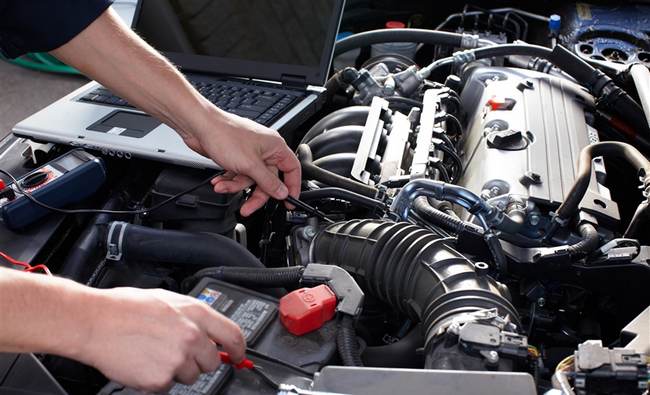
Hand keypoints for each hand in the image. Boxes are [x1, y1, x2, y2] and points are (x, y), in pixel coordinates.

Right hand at [78, 287, 244, 391]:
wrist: (94, 322)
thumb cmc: (125, 308)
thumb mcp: (168, 299)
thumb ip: (193, 316)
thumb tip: (209, 329)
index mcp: (196, 314)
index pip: (232, 335)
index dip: (238, 348)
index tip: (238, 354)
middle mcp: (191, 337)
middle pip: (212, 362)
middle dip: (199, 361)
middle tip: (177, 352)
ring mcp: (177, 360)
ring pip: (191, 376)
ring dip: (177, 370)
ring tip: (154, 353)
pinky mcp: (160, 379)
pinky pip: (167, 386)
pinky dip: (157, 379)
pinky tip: (144, 362)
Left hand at [182, 109, 300, 215]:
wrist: (199, 127)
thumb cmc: (224, 135)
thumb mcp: (250, 165)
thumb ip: (268, 182)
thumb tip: (282, 192)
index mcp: (275, 147)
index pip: (292, 170)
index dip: (292, 187)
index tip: (288, 201)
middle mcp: (265, 150)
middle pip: (269, 180)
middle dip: (256, 194)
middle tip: (248, 207)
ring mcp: (250, 154)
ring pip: (251, 180)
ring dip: (236, 186)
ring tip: (224, 187)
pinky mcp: (237, 157)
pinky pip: (239, 175)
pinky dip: (229, 180)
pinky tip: (220, 181)